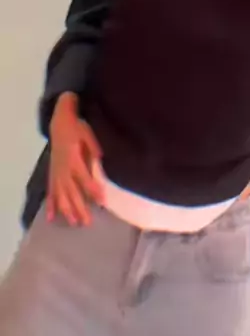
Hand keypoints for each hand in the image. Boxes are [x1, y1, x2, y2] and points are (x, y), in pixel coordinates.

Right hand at [48, 93, 102, 225]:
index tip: (102, 202)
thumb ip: (94, 149)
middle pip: (71, 192)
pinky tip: (51, 217)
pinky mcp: (52, 175)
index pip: (85, 179)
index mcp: (74, 160)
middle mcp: (63, 170)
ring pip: (60, 195)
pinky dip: (50, 204)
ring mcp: (56, 173)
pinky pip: (50, 192)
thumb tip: (101, 161)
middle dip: (80, 208)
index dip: (93, 190)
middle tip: (87, 222)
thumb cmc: (77, 130)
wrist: (59, 124)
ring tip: (73, 223)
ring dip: (66, 210)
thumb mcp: (88, 136)